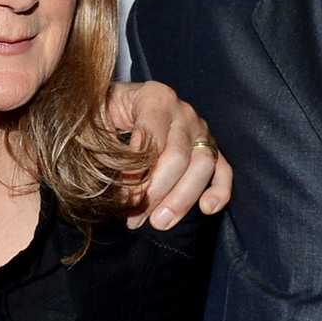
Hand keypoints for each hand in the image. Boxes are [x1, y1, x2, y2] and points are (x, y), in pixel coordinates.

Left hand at [106, 81, 232, 229]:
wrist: (121, 100)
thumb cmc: (107, 110)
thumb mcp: (98, 115)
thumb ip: (104, 141)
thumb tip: (114, 181)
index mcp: (156, 98)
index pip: (153, 141)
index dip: (137, 173)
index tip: (121, 196)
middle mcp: (183, 112)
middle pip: (178, 157)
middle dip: (156, 192)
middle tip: (136, 217)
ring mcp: (201, 130)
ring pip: (202, 166)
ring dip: (181, 199)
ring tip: (160, 222)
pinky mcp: (211, 148)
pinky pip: (223, 169)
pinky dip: (220, 190)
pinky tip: (207, 208)